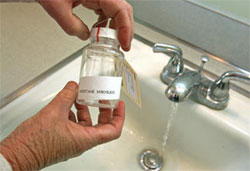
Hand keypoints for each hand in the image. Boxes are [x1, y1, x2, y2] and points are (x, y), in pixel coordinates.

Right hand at [0, 81, 124, 169]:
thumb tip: (74, 86)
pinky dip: (74, 112)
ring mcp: (72, 140)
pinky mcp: (63, 138)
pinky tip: (67, 104)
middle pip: (101, 125)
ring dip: (85, 109)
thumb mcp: (54, 112)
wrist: (17, 154)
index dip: (119, 116)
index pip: (113, 130)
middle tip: (102, 98)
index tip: (119, 105)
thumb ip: (66, 96)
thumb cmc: (34, 143)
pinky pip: (74, 124)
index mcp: (85, 139)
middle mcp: (81, 141)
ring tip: (80, 96)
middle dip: (103, 110)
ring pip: (86, 123)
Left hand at [38, 0, 133, 50]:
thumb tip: (85, 36)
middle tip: (122, 45)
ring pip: (116, 12)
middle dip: (124, 30)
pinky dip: (106, 22)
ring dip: (115, 27)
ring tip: (107, 40)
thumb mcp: (56, 7)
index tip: (124, 43)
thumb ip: (71, 26)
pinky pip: (107, 10)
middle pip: (123, 11)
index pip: (121, 10)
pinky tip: (98, 30)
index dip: (126, 29)